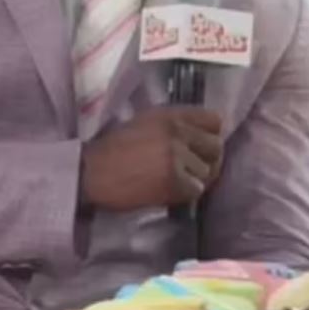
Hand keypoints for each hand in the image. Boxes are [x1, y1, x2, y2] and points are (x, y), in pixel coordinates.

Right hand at [79, 106, 222, 212]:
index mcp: (170, 115)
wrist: (92, 173)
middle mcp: (177, 131)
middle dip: (208, 160)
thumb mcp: (144, 123)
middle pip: (216, 147)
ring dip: (195, 180)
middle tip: (192, 170)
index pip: (214, 120)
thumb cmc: (114, 149)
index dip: (210, 135)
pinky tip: (168, 191)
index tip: (202, 146)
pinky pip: (196, 190)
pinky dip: (185, 194)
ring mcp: (178, 156)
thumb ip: (173, 126)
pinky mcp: (175, 181)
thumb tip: (201, 137)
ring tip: (174, 181)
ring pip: (208, 172)